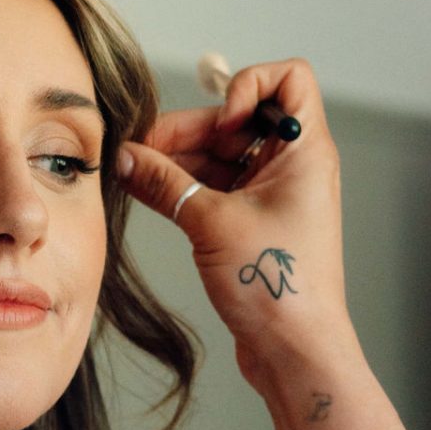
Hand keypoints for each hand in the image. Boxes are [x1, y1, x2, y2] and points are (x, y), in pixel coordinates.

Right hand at [115, 58, 350, 390]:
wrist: (295, 350)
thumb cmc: (277, 287)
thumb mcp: (211, 223)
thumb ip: (164, 182)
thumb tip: (125, 156)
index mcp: (305, 152)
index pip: (289, 79)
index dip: (249, 85)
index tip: (221, 121)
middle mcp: (293, 166)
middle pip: (239, 119)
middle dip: (189, 128)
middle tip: (141, 147)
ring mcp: (273, 194)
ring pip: (221, 153)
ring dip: (178, 158)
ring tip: (132, 170)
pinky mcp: (253, 221)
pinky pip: (215, 185)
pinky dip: (183, 183)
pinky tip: (145, 188)